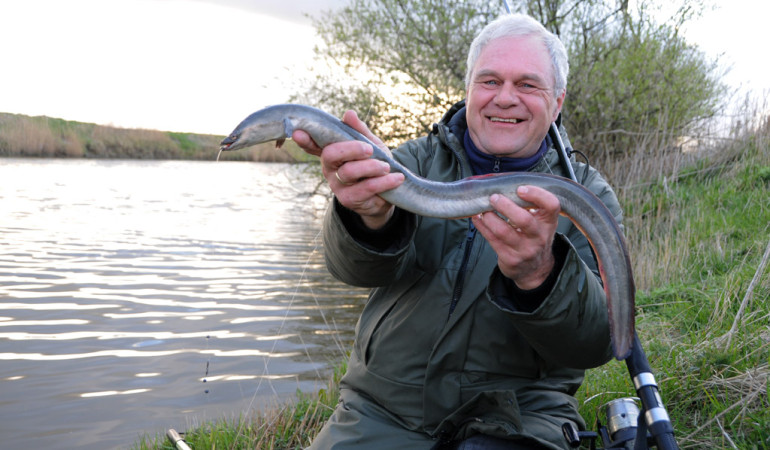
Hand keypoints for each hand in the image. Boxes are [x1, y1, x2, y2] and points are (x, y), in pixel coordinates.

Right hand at [292, 110, 404, 229]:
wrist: (386, 192)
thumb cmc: (375, 163)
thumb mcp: (371, 144)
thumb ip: (360, 131)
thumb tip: (349, 113)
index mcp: (332, 152)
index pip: (313, 145)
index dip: (305, 139)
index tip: (298, 132)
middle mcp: (330, 168)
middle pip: (331, 154)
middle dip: (352, 148)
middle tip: (370, 149)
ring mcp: (337, 185)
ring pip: (349, 171)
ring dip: (372, 167)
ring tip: (387, 166)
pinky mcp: (349, 199)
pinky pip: (366, 188)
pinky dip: (384, 181)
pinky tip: (396, 177)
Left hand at [472, 186, 559, 289]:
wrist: (534, 268)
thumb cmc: (533, 237)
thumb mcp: (540, 222)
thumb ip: (529, 206)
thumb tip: (503, 184)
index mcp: (548, 222)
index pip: (551, 205)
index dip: (537, 194)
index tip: (520, 188)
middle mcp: (539, 236)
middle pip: (523, 220)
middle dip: (505, 206)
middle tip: (494, 197)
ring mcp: (525, 250)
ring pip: (503, 232)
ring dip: (489, 217)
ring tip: (483, 209)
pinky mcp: (510, 259)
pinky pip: (492, 240)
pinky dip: (482, 226)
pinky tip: (477, 218)